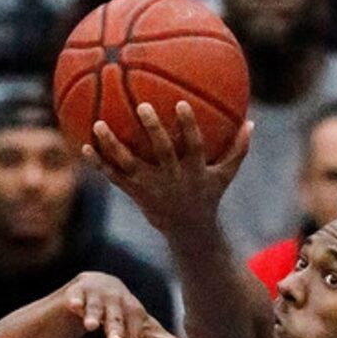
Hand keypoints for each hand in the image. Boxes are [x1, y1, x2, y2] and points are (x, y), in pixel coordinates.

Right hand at [63, 269, 188, 337]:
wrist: (102, 283)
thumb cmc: (127, 313)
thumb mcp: (144, 326)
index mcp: (135, 314)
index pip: (138, 336)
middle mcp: (117, 305)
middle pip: (118, 320)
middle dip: (116, 330)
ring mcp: (98, 298)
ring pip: (96, 309)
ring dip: (94, 316)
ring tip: (91, 326)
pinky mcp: (79, 293)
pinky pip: (77, 298)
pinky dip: (75, 302)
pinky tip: (73, 307)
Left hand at [87, 101, 252, 241]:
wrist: (187, 233)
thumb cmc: (207, 196)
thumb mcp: (225, 176)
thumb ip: (238, 150)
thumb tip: (252, 122)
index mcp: (193, 170)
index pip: (192, 146)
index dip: (187, 127)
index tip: (181, 104)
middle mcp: (171, 178)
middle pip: (161, 152)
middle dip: (153, 130)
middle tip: (142, 106)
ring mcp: (150, 186)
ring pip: (129, 165)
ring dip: (113, 146)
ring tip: (98, 125)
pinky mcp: (135, 193)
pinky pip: (115, 177)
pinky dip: (100, 163)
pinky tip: (84, 147)